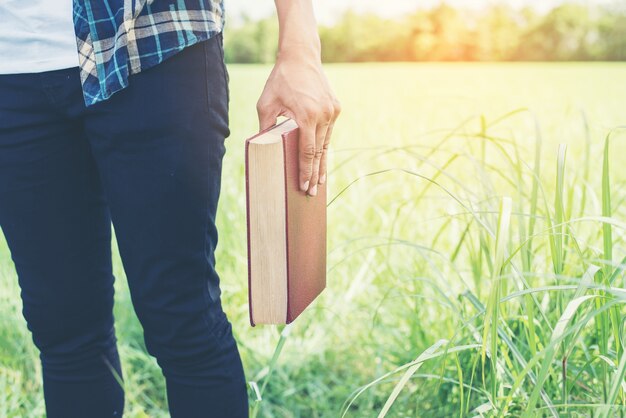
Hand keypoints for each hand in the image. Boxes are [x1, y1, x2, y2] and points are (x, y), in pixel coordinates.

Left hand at [256, 50, 340, 196]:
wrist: (301, 57)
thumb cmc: (280, 81)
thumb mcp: (266, 104)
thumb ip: (266, 128)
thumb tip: (263, 150)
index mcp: (306, 115)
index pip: (307, 151)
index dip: (306, 171)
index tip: (304, 186)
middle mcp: (323, 115)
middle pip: (320, 152)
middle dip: (316, 175)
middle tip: (313, 193)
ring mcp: (332, 111)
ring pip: (326, 144)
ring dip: (322, 163)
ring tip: (319, 182)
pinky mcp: (336, 108)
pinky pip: (328, 132)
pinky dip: (324, 146)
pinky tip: (321, 160)